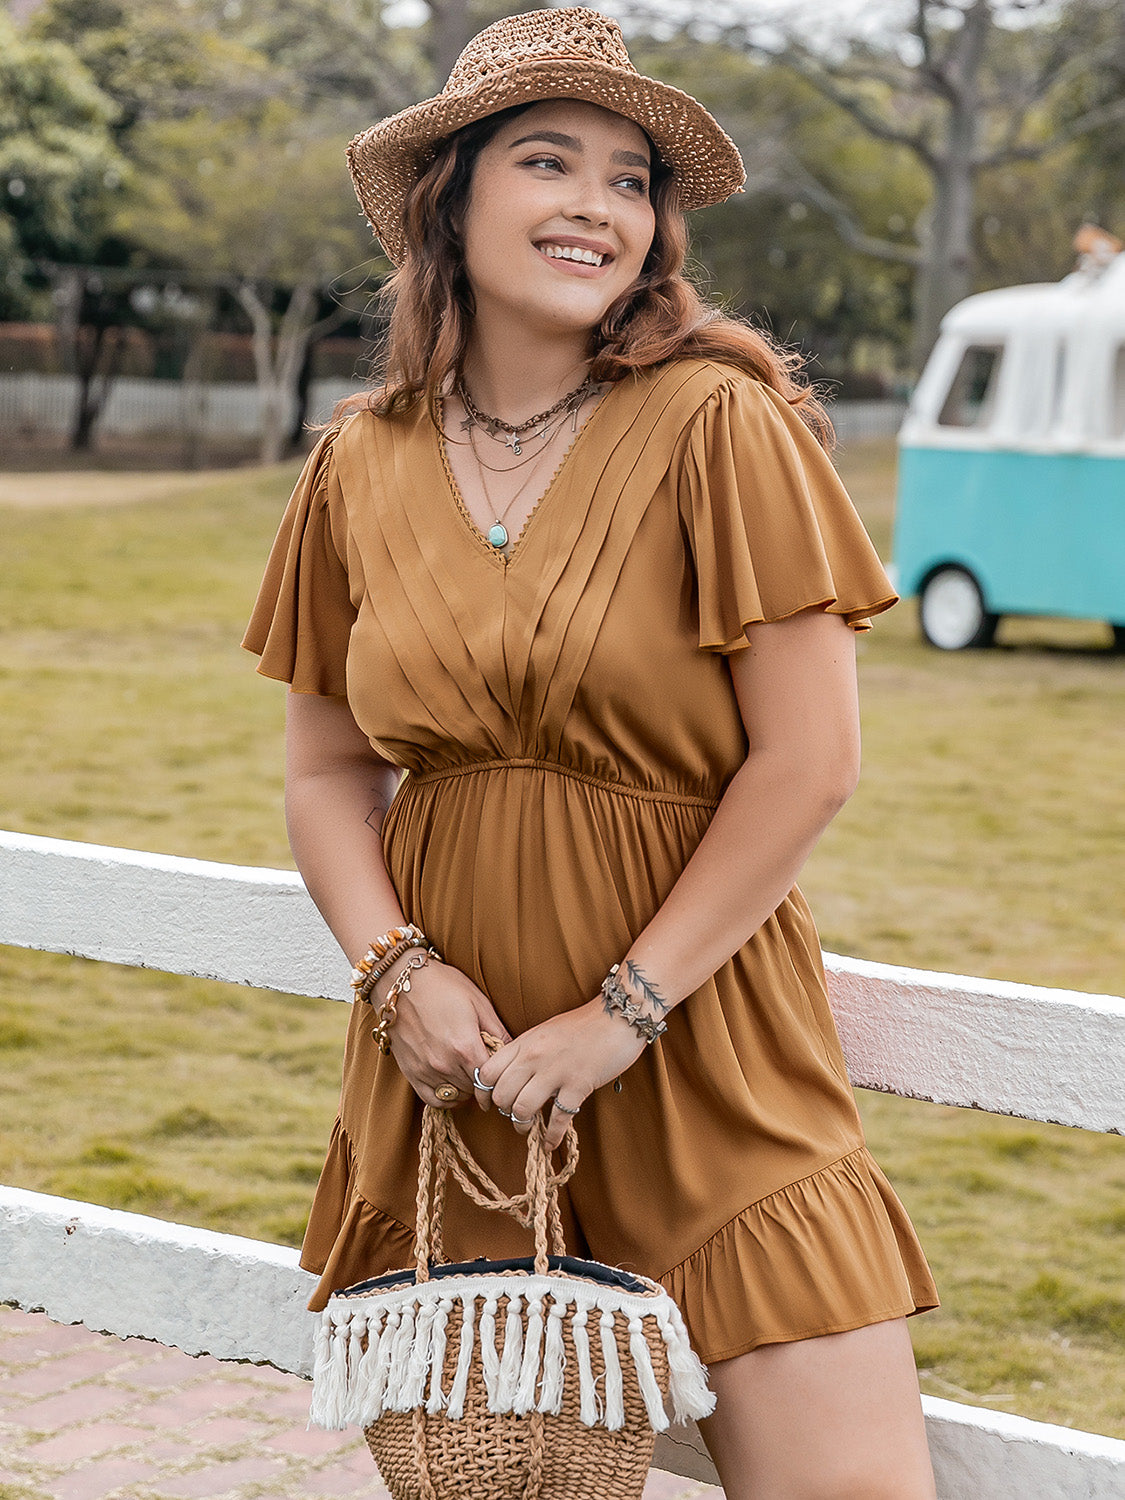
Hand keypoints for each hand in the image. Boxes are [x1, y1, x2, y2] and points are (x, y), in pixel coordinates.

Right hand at [381, 959, 510, 1109]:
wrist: (400, 981)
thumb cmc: (443, 986)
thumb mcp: (478, 1002)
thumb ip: (498, 1031)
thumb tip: (514, 1053)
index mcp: (466, 1047)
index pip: (491, 1079)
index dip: (499, 1076)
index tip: (500, 1070)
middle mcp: (445, 1063)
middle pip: (475, 1088)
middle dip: (483, 1080)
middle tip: (484, 1066)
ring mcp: (426, 1070)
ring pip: (457, 1095)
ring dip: (466, 1087)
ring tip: (468, 1070)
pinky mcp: (410, 1072)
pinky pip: (433, 1098)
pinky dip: (446, 1095)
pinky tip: (452, 1082)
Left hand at [475, 999, 645, 1149]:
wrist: (616, 1017)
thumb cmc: (582, 1025)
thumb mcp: (544, 1031)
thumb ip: (525, 1052)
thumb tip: (510, 1077)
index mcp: (524, 1043)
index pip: (488, 1072)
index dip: (484, 1093)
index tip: (489, 1103)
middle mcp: (534, 1057)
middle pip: (501, 1095)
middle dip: (504, 1112)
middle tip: (513, 1115)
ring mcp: (556, 1072)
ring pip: (522, 1109)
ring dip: (522, 1126)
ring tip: (528, 1128)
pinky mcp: (578, 1085)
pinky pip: (558, 1119)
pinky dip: (551, 1137)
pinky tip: (549, 1144)